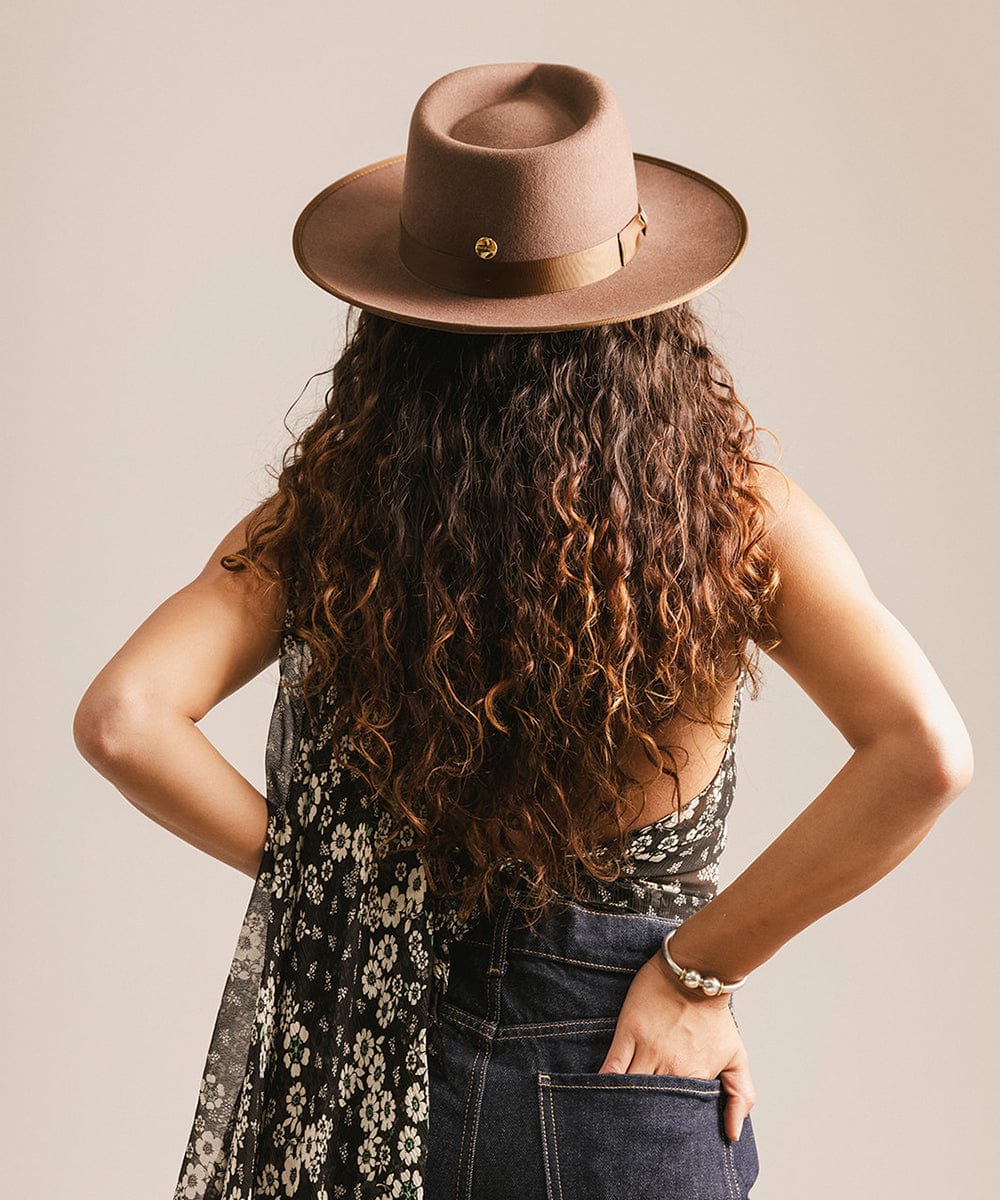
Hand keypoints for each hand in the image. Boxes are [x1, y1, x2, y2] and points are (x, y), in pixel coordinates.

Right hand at [596, 950, 755, 1142]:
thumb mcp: (738, 1057)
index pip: (678, 1114)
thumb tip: (732, 1135)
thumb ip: (740, 1096)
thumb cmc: (715, 1017)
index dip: (669, 1129)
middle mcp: (670, 1066)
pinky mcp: (629, 1032)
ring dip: (624, 1105)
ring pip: (630, 1088)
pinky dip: (606, 1082)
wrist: (696, 973)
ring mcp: (648, 1048)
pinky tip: (600, 1094)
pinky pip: (613, 1065)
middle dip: (643, 1123)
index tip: (661, 1140)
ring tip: (617, 1122)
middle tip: (634, 1136)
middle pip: (651, 1105)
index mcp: (696, 1076)